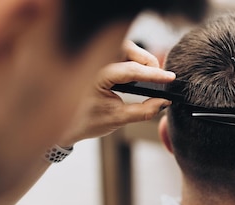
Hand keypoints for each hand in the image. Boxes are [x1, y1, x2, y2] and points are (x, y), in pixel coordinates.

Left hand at [57, 41, 174, 144]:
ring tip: (149, 76)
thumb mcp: (117, 119)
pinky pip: (118, 53)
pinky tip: (137, 74)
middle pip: (127, 49)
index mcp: (96, 77)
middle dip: (147, 60)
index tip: (170, 77)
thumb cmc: (85, 122)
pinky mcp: (97, 61)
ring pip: (124, 47)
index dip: (153, 73)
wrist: (64, 126)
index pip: (131, 70)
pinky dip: (131, 60)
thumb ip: (144, 111)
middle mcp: (94, 63)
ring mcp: (94, 60)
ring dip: (139, 58)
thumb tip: (163, 101)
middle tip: (159, 76)